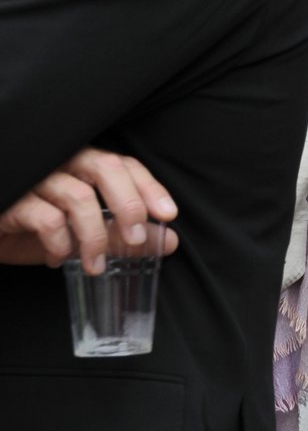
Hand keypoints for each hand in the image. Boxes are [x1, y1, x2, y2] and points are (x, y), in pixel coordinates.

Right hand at [0, 149, 179, 273]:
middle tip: (136, 238)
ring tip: (96, 265)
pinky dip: (60, 243)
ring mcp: (34, 179)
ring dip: (94, 237)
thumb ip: (123, 235)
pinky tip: (60, 258)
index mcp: (82, 165)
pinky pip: (45, 218)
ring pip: (78, 196)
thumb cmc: (35, 231)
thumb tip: (168, 241)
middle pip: (104, 168)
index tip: (168, 215)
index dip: (149, 187)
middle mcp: (60, 164)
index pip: (123, 164)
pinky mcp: (12, 201)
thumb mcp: (85, 235)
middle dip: (129, 204)